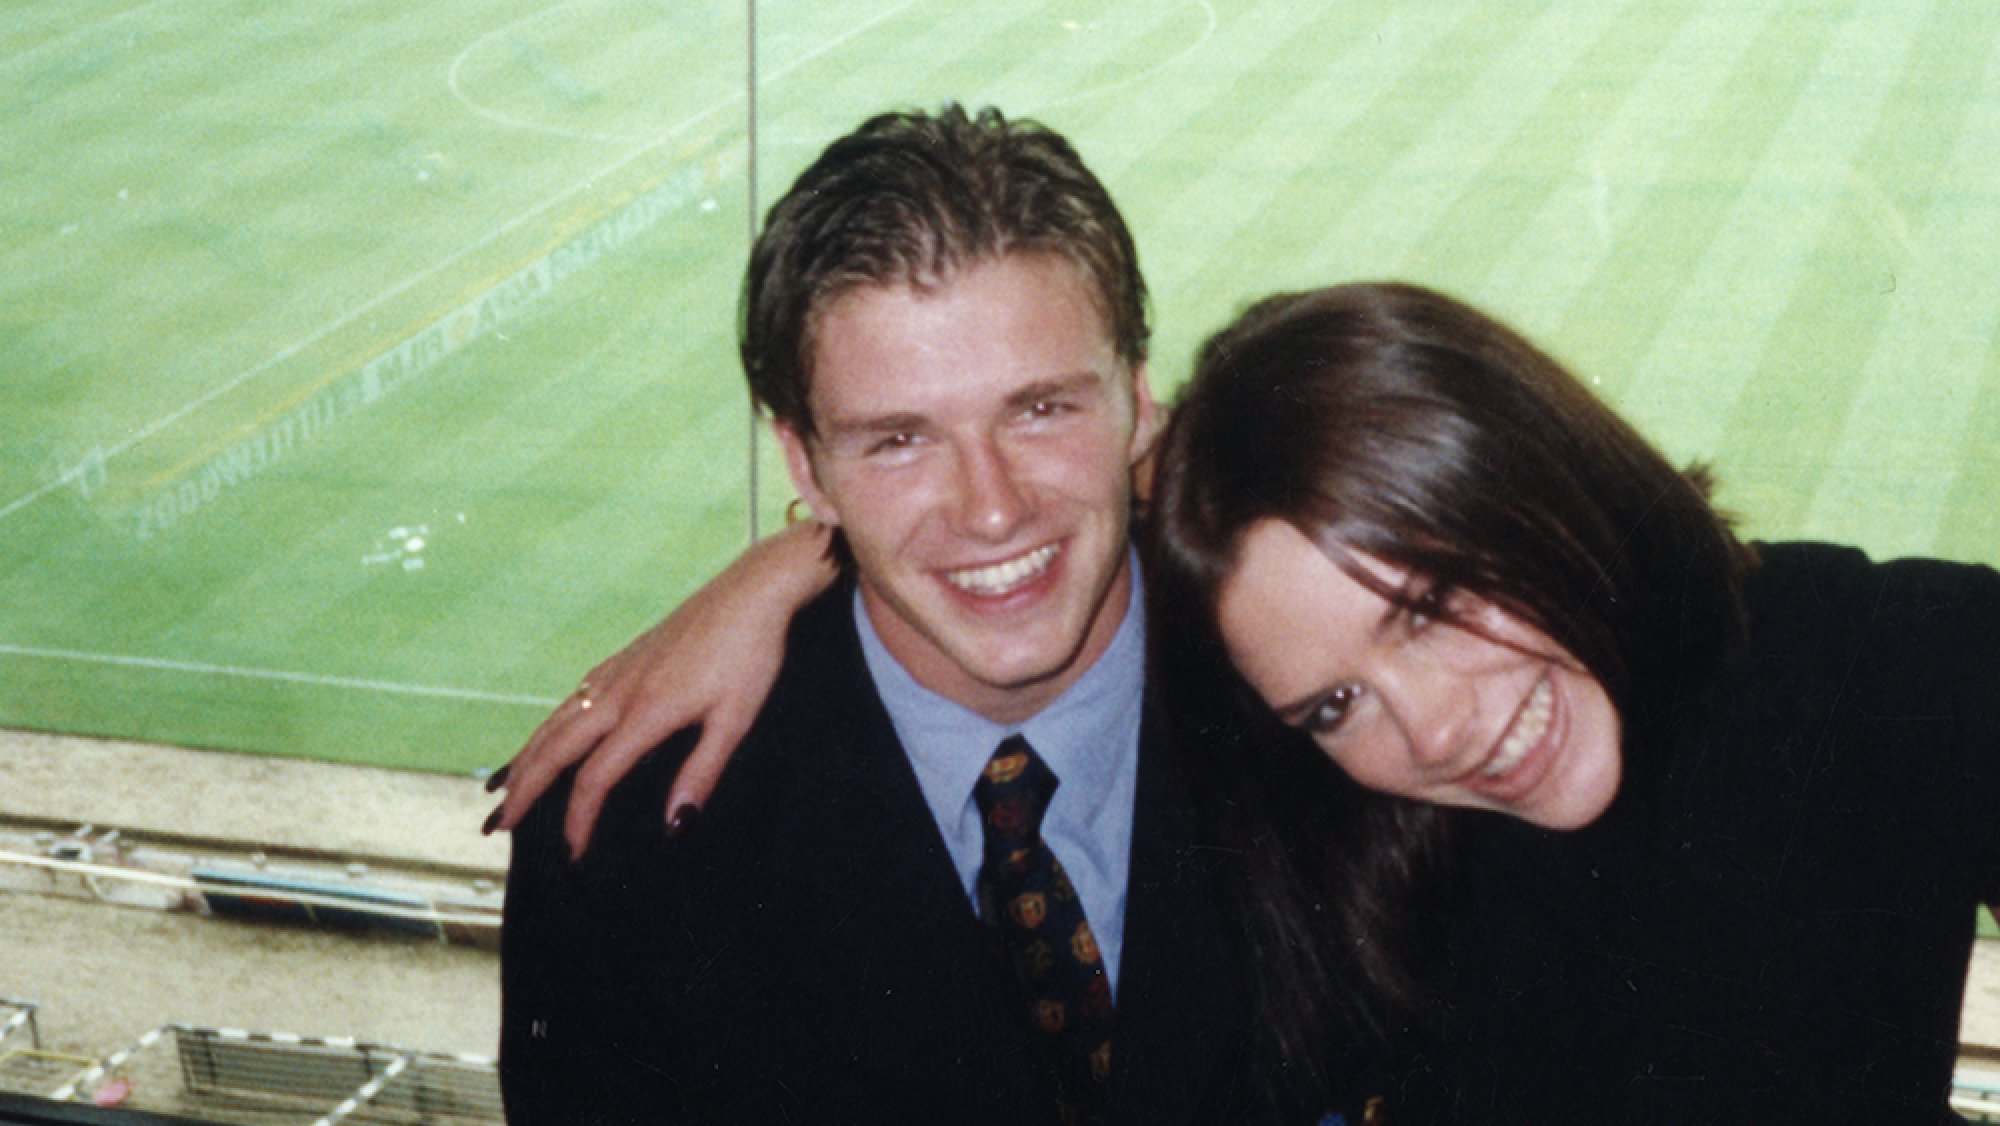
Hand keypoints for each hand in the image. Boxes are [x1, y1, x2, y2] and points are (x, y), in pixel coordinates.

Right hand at [486, 523, 836, 857]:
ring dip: (526, 758)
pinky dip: (547, 727)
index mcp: (645, 711)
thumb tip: (674, 826)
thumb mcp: (736, 719)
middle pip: (555, 748)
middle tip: (496, 825)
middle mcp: (618, 690)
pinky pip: (570, 700)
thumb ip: (701, 773)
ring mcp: (616, 670)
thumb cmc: (750, 655)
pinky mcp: (623, 657)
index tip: (572, 853)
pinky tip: (547, 736)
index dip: (578, 819)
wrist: (751, 591)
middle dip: (523, 790)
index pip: (595, 777)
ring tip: (503, 789)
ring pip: (555, 720)